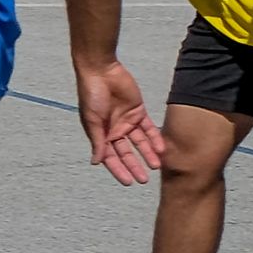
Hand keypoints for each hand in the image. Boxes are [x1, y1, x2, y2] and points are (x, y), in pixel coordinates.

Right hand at [74, 56, 162, 187]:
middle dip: (135, 166)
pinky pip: (149, 128)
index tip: (128, 182)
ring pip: (140, 143)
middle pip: (126, 152)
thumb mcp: (92, 120)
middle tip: (144, 179)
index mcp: (101, 134)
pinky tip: (161, 148)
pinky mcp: (138, 111)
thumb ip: (98, 141)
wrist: (101, 71)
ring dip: (147, 154)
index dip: (119, 170)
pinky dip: (155, 138)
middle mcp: (114, 130)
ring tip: (156, 166)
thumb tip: (96, 162)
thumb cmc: (91, 95)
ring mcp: (127, 121)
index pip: (110, 157)